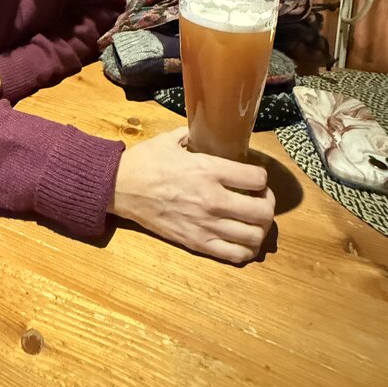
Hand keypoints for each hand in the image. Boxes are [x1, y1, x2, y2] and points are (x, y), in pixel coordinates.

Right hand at [109, 127, 274, 263]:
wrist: (119, 188)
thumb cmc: (145, 162)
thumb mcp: (170, 139)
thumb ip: (194, 135)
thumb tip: (208, 131)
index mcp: (208, 170)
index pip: (257, 178)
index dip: (261, 176)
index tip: (255, 176)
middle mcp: (213, 200)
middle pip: (263, 211)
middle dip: (268, 203)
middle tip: (260, 198)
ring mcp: (206, 225)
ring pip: (254, 236)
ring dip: (260, 228)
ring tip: (252, 219)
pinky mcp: (197, 244)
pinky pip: (235, 256)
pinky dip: (245, 249)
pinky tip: (241, 239)